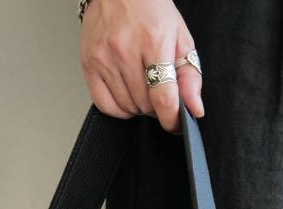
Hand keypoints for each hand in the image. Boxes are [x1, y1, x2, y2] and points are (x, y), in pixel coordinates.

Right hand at [80, 0, 203, 132]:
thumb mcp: (180, 36)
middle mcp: (124, 50)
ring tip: (143, 86)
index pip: (163, 98)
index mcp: (153, 40)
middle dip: (157, 106)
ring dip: (139, 106)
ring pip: (127, 108)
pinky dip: (119, 108)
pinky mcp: (88, 64)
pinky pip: (105, 106)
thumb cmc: (150, 8)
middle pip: (145, 105)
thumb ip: (190, 75)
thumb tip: (194, 109)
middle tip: (159, 91)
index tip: (176, 124)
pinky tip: (127, 94)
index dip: (172, 118)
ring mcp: (103, 58)